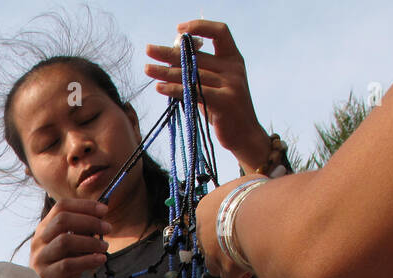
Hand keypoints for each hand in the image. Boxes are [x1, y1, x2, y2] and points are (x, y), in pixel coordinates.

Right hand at [30, 198, 110, 277]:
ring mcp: (40, 258)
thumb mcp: (70, 251)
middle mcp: (39, 241)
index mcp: (44, 230)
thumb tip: (100, 223)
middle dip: (89, 221)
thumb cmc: (58, 274)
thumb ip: (80, 236)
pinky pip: (68, 264)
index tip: (103, 210)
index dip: (84, 206)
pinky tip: (99, 260)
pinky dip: (87, 261)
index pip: (61, 207)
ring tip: (105, 247)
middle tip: (107, 228)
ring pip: (65, 241)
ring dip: (90, 242)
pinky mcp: (45, 276)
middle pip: (63, 220)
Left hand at [145, 21, 269, 167]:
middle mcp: (234, 68)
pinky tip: (159, 87)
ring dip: (166, 71)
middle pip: (197, 54)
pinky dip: (174, 90)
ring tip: (147, 69)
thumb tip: (169, 58)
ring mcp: (231, 84)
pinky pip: (193, 92)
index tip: (178, 29)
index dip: (200, 26)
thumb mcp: (215, 86)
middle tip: (148, 49)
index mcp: (233, 59)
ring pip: (191, 74)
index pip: (220, 31)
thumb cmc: (224, 111)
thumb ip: (199, 72)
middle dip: (169, 52)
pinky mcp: (224, 102)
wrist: (245, 136)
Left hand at [196, 178, 254, 277]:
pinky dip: (238, 277)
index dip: (226, 226)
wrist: (257, 213)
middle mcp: (203, 233)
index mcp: (205, 209)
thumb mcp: (247, 183)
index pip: (210, 221)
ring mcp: (212, 253)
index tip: (241, 226)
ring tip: (246, 258)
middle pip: (210, 246)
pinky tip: (250, 270)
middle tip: (244, 244)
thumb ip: (244, 193)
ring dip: (228, 264)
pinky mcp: (225, 269)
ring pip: (214, 266)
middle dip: (225, 248)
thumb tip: (255, 192)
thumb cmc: (255, 194)